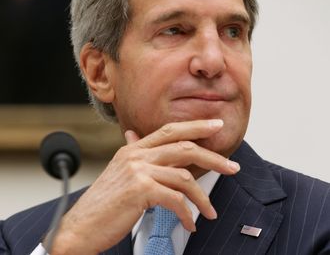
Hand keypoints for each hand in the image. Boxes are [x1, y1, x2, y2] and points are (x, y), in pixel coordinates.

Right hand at [50, 119, 239, 254]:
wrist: (81, 226)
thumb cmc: (104, 202)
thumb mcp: (119, 170)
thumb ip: (132, 151)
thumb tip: (134, 134)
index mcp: (134, 149)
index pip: (170, 130)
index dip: (195, 125)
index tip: (216, 125)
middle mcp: (137, 155)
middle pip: (184, 147)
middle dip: (213, 157)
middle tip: (232, 166)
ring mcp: (138, 170)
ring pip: (184, 177)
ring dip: (202, 198)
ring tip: (210, 212)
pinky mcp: (140, 190)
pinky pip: (175, 199)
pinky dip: (187, 214)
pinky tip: (189, 224)